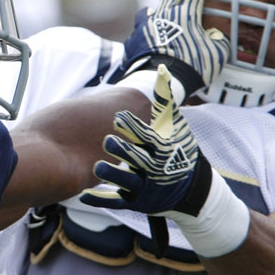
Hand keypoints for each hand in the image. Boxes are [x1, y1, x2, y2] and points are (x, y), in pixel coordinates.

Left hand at [81, 65, 211, 217]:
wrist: (190, 190)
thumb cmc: (177, 150)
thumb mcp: (176, 127)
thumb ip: (165, 102)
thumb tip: (162, 72)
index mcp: (164, 149)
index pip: (149, 137)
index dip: (134, 127)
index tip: (118, 117)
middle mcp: (155, 170)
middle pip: (139, 160)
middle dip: (124, 151)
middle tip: (107, 140)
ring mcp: (145, 188)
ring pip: (128, 183)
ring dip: (113, 175)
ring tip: (97, 167)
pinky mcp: (135, 203)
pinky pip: (117, 202)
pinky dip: (101, 200)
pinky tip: (84, 196)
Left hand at [122, 0, 228, 99]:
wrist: (160, 82)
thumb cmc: (192, 66)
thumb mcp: (217, 54)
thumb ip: (218, 40)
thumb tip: (215, 36)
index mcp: (187, 13)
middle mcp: (165, 14)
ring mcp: (147, 25)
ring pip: (152, 8)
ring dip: (158, 6)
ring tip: (159, 8)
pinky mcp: (135, 39)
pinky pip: (140, 28)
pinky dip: (145, 28)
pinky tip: (145, 31)